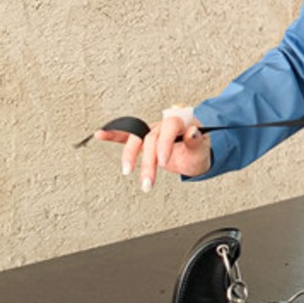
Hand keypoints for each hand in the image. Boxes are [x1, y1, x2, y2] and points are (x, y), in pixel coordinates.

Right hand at [95, 106, 211, 190]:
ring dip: (130, 156)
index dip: (164, 143)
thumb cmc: (200, 150)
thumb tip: (192, 132)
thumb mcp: (203, 148)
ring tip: (127, 172)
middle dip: (148, 161)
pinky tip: (100, 134)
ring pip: (138, 140)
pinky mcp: (145, 139)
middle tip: (148, 182)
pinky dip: (114, 135)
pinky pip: (128, 136)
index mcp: (181, 121)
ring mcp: (153, 130)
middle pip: (151, 138)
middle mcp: (164, 123)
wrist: (196, 154)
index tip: (163, 162)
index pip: (169, 127)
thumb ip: (196, 140)